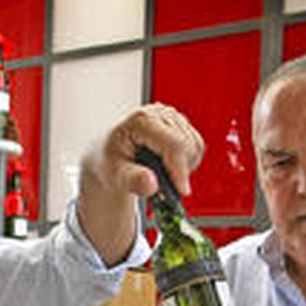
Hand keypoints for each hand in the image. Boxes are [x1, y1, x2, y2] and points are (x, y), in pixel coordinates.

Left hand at [82, 102, 205, 204]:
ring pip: (195, 147)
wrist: (109, 153)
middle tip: (164, 188)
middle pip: (188, 145)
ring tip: (161, 174)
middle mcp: (159, 113)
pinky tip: (169, 167)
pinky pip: (196, 147)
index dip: (180, 170)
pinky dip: (187, 163)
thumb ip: (132, 180)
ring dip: (184, 167)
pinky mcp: (181, 125)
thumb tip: (151, 185)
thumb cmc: (110, 160)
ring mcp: (172, 117)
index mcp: (141, 120)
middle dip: (180, 171)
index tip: (181, 192)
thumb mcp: (114, 174)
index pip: (174, 144)